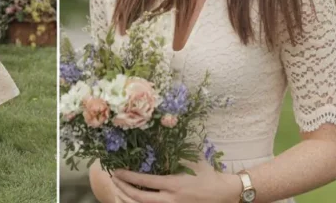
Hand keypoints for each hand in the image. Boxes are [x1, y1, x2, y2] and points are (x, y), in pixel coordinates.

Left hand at [111, 162, 239, 202]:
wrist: (222, 194)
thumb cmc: (206, 173)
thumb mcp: (190, 158)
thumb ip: (173, 152)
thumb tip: (157, 138)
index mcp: (173, 184)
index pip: (145, 182)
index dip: (129, 177)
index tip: (117, 171)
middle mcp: (171, 200)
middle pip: (140, 199)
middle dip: (123, 190)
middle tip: (113, 180)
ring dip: (129, 200)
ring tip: (118, 190)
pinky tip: (133, 198)